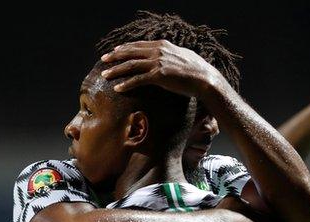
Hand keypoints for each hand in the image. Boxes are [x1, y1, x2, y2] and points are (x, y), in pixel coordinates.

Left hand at [100, 40, 226, 100]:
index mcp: (163, 45)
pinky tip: (118, 88)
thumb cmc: (198, 70)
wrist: (205, 79)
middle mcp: (158, 51)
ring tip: (105, 75)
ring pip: (131, 65)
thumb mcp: (184, 56)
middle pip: (131, 52)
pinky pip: (138, 80)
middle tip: (104, 60)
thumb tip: (170, 54)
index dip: (126, 47)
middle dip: (115, 56)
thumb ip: (173, 54)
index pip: (139, 44)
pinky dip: (126, 84)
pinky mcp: (159, 76)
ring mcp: (158, 63)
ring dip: (116, 70)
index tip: (116, 51)